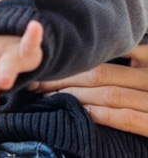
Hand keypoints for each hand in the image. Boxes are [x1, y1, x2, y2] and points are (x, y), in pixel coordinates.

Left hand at [30, 43, 147, 135]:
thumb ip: (127, 56)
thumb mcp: (141, 67)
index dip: (73, 59)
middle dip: (63, 78)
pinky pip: (128, 118)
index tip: (46, 63)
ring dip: (74, 96)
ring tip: (48, 99)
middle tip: (36, 82)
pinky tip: (81, 113)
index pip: (107, 53)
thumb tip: (80, 56)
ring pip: (109, 94)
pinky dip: (101, 115)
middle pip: (102, 73)